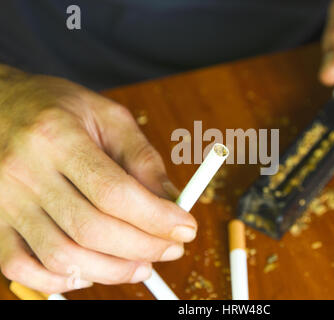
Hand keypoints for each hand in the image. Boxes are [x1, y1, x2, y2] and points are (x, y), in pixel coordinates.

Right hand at [0, 65, 196, 293]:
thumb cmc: (59, 109)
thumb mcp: (108, 118)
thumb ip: (142, 158)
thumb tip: (173, 200)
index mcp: (58, 137)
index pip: (114, 192)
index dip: (156, 218)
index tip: (185, 228)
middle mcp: (24, 171)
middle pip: (91, 229)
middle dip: (144, 247)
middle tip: (172, 249)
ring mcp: (4, 200)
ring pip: (61, 256)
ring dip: (111, 271)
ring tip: (142, 265)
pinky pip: (21, 267)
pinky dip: (62, 281)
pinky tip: (92, 272)